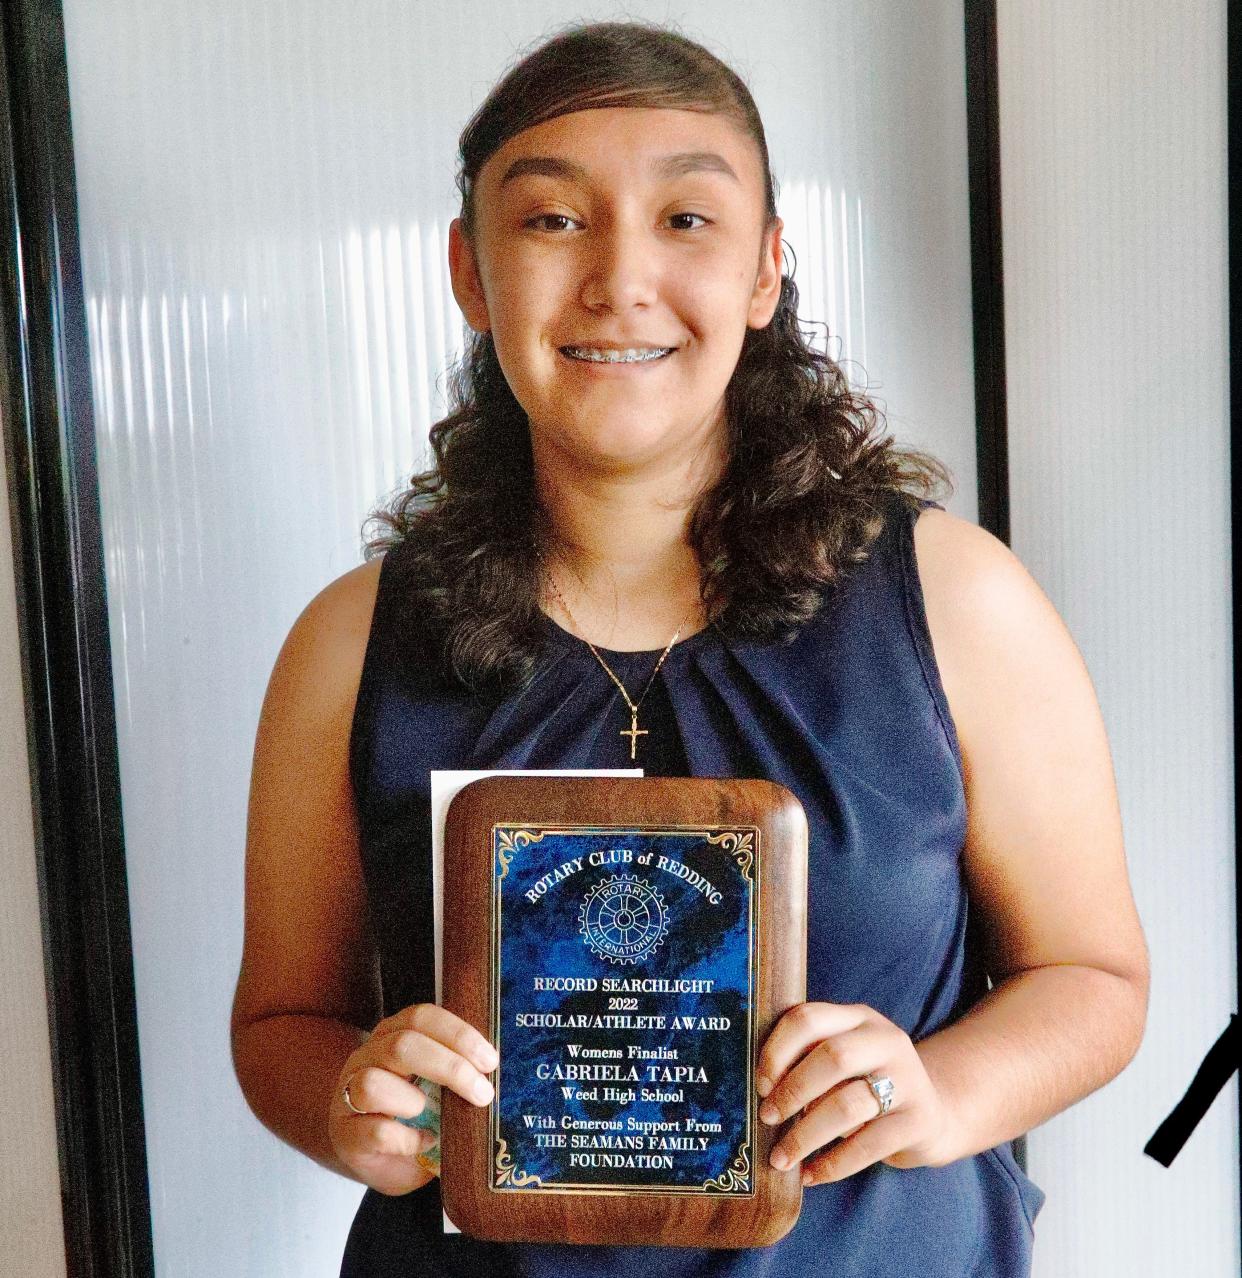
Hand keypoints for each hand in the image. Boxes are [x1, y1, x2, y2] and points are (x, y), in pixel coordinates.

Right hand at [329, 1003, 497, 1195]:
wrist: (372, 1153)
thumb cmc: (412, 1111)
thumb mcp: (434, 1082)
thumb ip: (456, 1068)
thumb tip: (498, 1072)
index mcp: (393, 1034)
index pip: (422, 1017)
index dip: (458, 1034)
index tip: (490, 1060)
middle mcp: (368, 1056)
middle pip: (402, 1045)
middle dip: (450, 1067)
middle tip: (482, 1093)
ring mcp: (349, 1094)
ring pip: (373, 1083)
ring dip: (414, 1101)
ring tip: (437, 1119)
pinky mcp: (346, 1134)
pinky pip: (374, 1131)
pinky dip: (407, 1139)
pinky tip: (425, 1142)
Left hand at [756, 1002, 958, 1185]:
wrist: (933, 1111)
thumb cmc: (866, 1083)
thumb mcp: (844, 1058)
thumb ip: (809, 1059)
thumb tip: (757, 1090)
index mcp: (858, 1018)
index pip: (810, 1018)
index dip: (778, 1050)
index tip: (761, 1084)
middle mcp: (886, 1041)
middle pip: (832, 1057)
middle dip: (792, 1091)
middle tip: (766, 1117)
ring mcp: (908, 1080)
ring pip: (848, 1104)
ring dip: (806, 1134)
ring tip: (781, 1158)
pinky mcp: (918, 1121)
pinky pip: (868, 1146)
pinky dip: (832, 1164)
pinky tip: (809, 1175)